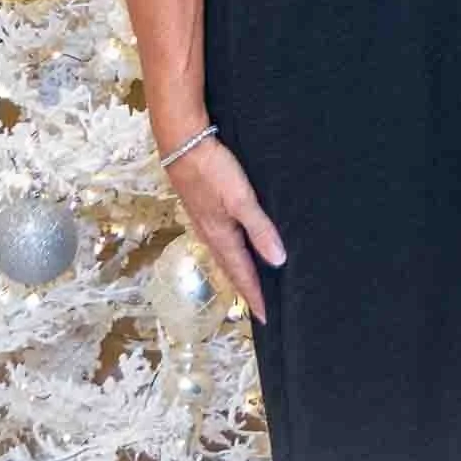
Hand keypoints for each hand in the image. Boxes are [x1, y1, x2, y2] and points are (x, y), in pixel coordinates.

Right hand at [165, 137, 285, 322]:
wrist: (182, 143)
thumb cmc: (212, 170)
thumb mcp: (241, 200)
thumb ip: (259, 229)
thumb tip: (278, 261)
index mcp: (221, 236)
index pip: (242, 274)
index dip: (255, 295)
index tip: (267, 317)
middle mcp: (211, 234)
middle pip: (231, 269)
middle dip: (246, 288)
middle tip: (260, 307)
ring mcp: (204, 221)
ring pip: (225, 255)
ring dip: (238, 271)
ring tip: (251, 282)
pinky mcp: (203, 208)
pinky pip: (220, 239)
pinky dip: (231, 251)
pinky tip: (236, 245)